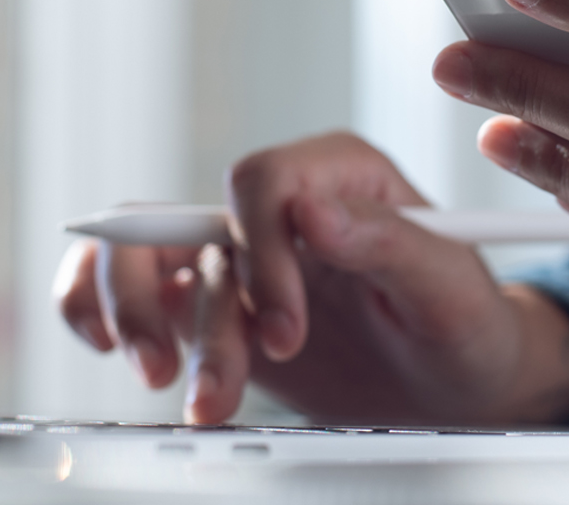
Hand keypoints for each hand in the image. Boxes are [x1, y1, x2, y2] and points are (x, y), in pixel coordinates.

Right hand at [54, 132, 568, 424]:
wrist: (461, 383)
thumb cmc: (466, 324)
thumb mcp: (450, 286)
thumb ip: (387, 241)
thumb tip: (312, 212)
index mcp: (340, 175)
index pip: (263, 183)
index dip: (260, 256)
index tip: (285, 331)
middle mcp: (282, 207)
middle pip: (181, 218)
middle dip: (170, 301)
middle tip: (192, 376)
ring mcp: (241, 256)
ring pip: (147, 261)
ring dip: (142, 325)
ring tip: (187, 394)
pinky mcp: (216, 305)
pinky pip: (134, 288)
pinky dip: (101, 313)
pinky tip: (117, 351)